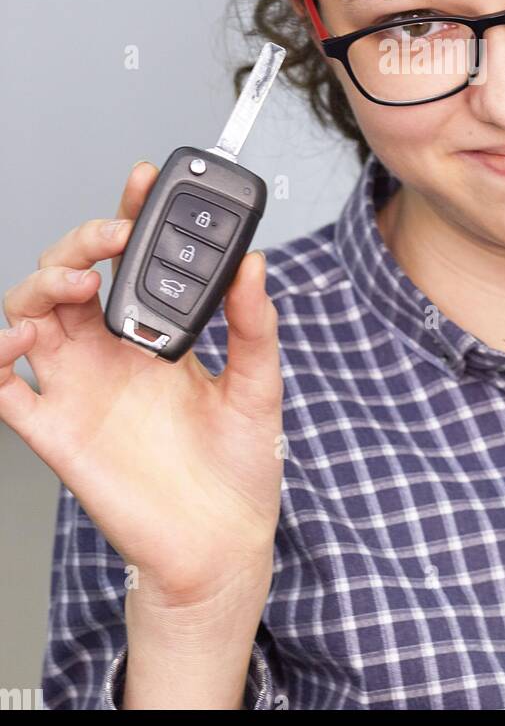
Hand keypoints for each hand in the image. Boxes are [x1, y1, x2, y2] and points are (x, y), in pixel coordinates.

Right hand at [0, 162, 282, 605]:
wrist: (221, 545)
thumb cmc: (240, 469)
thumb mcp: (259, 385)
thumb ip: (254, 324)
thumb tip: (256, 264)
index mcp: (155, 334)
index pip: (130, 259)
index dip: (129, 214)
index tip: (144, 180)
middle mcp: (110, 353)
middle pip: (70, 274)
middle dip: (82, 241)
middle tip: (112, 237)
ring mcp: (79, 388)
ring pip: (32, 315)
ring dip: (43, 285)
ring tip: (78, 283)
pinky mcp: (57, 431)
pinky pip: (6, 390)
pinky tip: (17, 343)